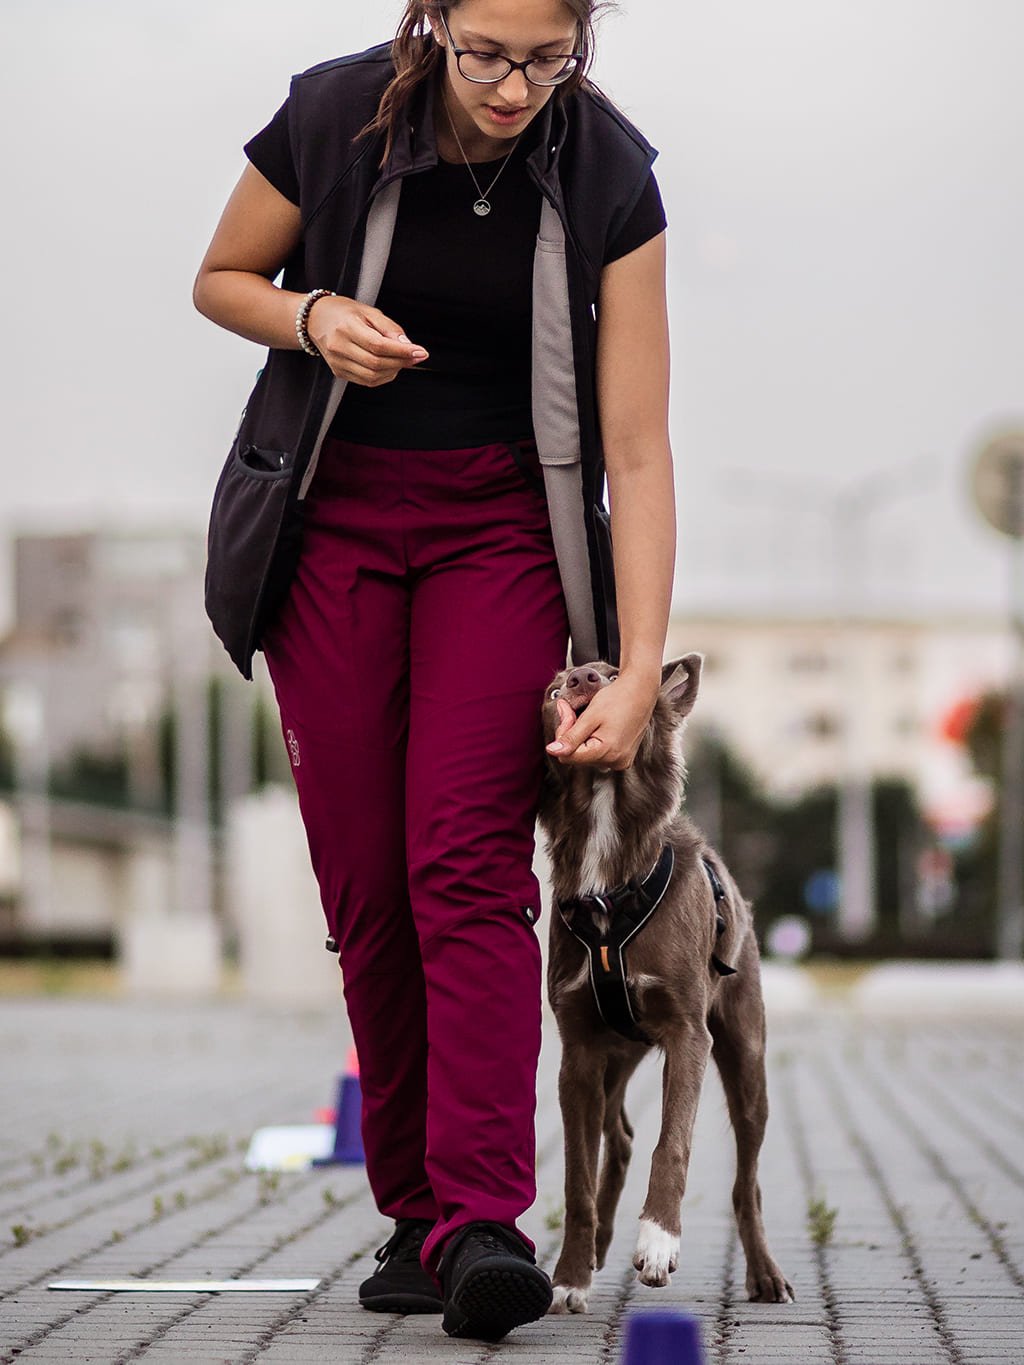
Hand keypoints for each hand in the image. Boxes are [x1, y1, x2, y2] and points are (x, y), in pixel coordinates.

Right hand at [307, 295, 428, 385]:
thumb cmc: (344, 312)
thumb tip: (408, 345)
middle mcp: (339, 347)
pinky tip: (389, 366)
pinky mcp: (339, 372)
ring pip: (372, 376)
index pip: (378, 346)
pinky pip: (366, 381)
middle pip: (376, 363)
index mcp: (346, 328)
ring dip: (393, 371)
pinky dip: (383, 377)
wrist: (315, 319)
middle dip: (401, 362)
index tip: (420, 352)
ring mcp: (337, 362)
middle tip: (416, 356)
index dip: (402, 352)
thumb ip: (390, 328)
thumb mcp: (368, 311)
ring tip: (402, 360)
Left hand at [545, 671, 659, 769]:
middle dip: (572, 734)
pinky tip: (600, 726)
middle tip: (574, 712)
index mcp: (607, 753)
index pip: (568, 756)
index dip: (563, 735)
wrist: (641, 691)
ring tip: (591, 718)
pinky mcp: (623, 757)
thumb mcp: (590, 716)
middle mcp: (615, 762)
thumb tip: (553, 751)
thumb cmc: (617, 699)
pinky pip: (599, 754)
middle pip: (577, 756)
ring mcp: (621, 761)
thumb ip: (571, 737)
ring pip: (586, 755)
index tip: (567, 713)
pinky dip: (593, 740)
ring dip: (582, 737)